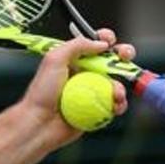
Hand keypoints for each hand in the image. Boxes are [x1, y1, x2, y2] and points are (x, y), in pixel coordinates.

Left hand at [19, 28, 132, 146]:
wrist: (39, 123)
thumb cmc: (41, 93)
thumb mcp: (54, 59)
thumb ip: (77, 45)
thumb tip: (101, 44)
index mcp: (74, 60)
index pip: (95, 44)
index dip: (106, 39)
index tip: (109, 41)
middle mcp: (85, 74)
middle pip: (112, 61)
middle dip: (123, 56)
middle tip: (125, 57)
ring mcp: (92, 93)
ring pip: (116, 83)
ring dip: (121, 86)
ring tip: (115, 93)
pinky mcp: (97, 110)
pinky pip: (115, 105)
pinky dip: (120, 104)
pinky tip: (115, 106)